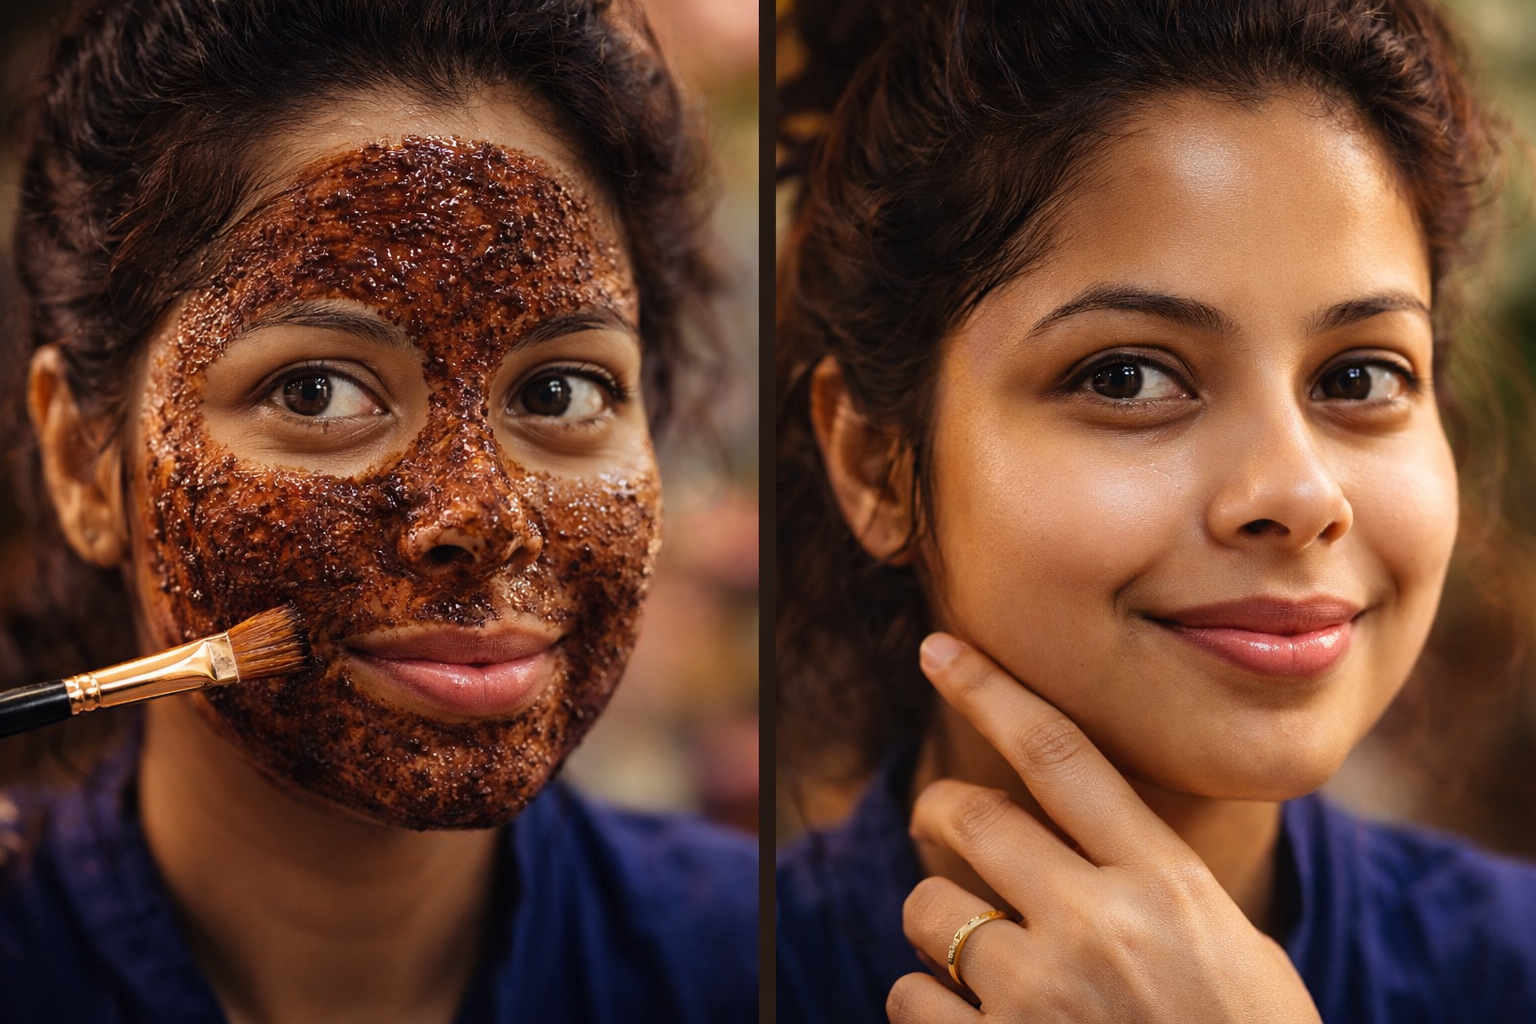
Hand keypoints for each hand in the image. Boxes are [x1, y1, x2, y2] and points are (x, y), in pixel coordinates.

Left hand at [888, 633, 1320, 1023]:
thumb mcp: (1227, 942)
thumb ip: (1148, 876)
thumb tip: (1066, 819)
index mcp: (1165, 884)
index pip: (1061, 755)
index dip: (990, 690)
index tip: (940, 649)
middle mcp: (1098, 927)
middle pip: (970, 817)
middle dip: (940, 813)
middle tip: (942, 826)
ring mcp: (1041, 998)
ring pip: (929, 909)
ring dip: (938, 925)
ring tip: (979, 958)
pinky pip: (910, 996)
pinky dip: (926, 1000)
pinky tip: (971, 1020)